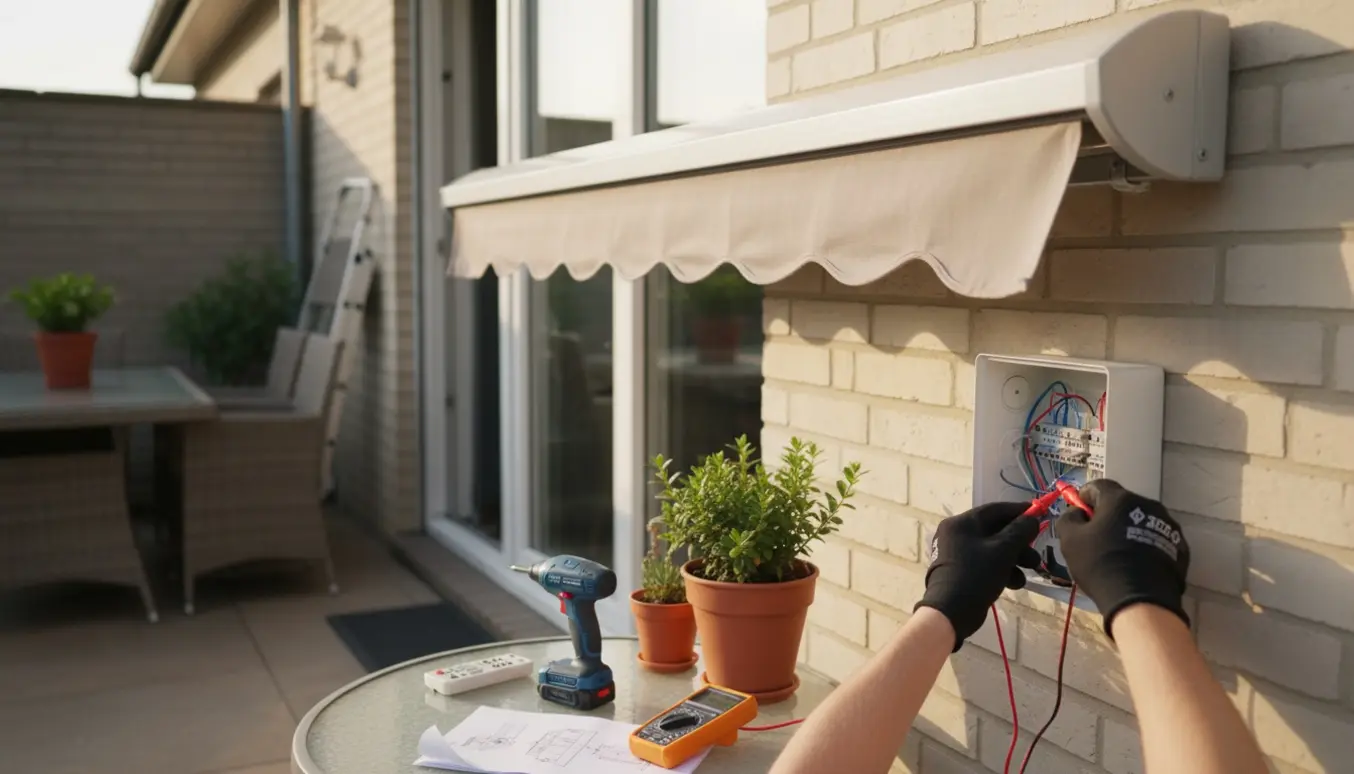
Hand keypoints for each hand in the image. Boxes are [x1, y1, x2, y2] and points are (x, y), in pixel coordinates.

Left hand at [915, 503, 1040, 651]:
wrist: (951, 612)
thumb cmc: (976, 575)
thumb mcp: (1003, 550)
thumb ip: (1020, 531)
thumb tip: (1032, 519)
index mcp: (962, 523)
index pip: (995, 510)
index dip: (1019, 511)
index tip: (1040, 513)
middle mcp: (958, 534)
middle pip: (996, 531)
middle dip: (1020, 543)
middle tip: (1036, 552)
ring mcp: (959, 554)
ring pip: (994, 549)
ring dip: (1015, 559)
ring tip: (1031, 570)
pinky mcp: (963, 571)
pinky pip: (987, 564)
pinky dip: (1002, 570)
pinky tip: (1014, 583)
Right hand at [1056, 479, 1190, 637]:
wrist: (1141, 599)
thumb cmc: (1100, 564)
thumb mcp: (1070, 540)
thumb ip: (1069, 518)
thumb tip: (1076, 512)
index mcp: (1120, 499)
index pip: (1098, 486)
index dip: (1084, 497)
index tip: (1079, 512)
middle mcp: (1148, 505)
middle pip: (1122, 503)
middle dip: (1108, 515)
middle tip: (1096, 536)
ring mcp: (1168, 525)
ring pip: (1142, 521)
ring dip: (1129, 530)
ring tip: (1119, 553)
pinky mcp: (1180, 547)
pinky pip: (1157, 539)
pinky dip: (1146, 546)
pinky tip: (1137, 564)